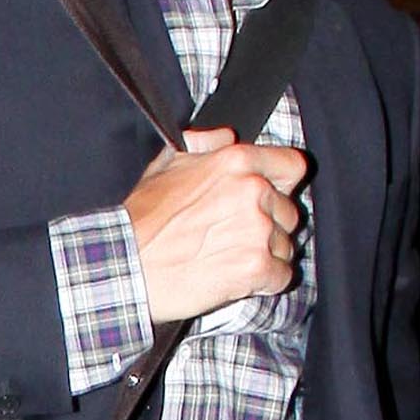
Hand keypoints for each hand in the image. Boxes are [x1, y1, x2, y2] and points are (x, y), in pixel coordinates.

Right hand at [123, 127, 308, 326]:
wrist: (126, 265)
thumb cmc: (141, 220)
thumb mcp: (166, 164)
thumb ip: (203, 144)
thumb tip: (225, 136)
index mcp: (236, 162)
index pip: (293, 167)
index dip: (282, 186)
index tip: (271, 200)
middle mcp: (253, 192)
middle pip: (289, 212)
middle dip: (270, 227)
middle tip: (236, 238)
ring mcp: (257, 230)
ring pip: (286, 247)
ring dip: (266, 256)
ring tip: (230, 260)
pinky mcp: (255, 267)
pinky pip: (281, 276)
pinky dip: (265, 283)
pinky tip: (238, 280)